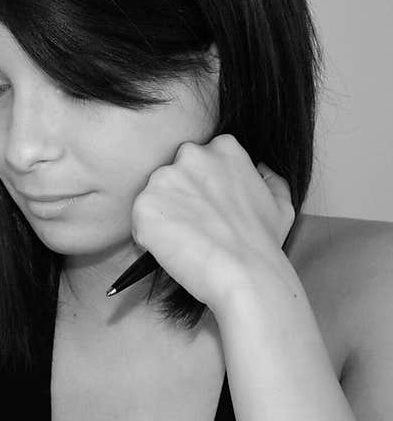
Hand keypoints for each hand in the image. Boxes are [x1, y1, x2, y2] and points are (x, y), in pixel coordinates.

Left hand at [130, 134, 295, 312]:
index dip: (199, 188)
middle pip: (171, 175)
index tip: (208, 209)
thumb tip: (260, 169)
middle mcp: (191, 156)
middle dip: (177, 198)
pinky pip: (139, 221)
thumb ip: (268, 178)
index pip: (197, 160)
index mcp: (223, 147)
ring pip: (153, 197)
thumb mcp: (281, 201)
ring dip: (162, 218)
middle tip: (194, 227)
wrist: (246, 274)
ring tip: (186, 241)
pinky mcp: (144, 206)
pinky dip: (149, 238)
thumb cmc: (263, 244)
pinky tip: (172, 250)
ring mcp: (164, 180)